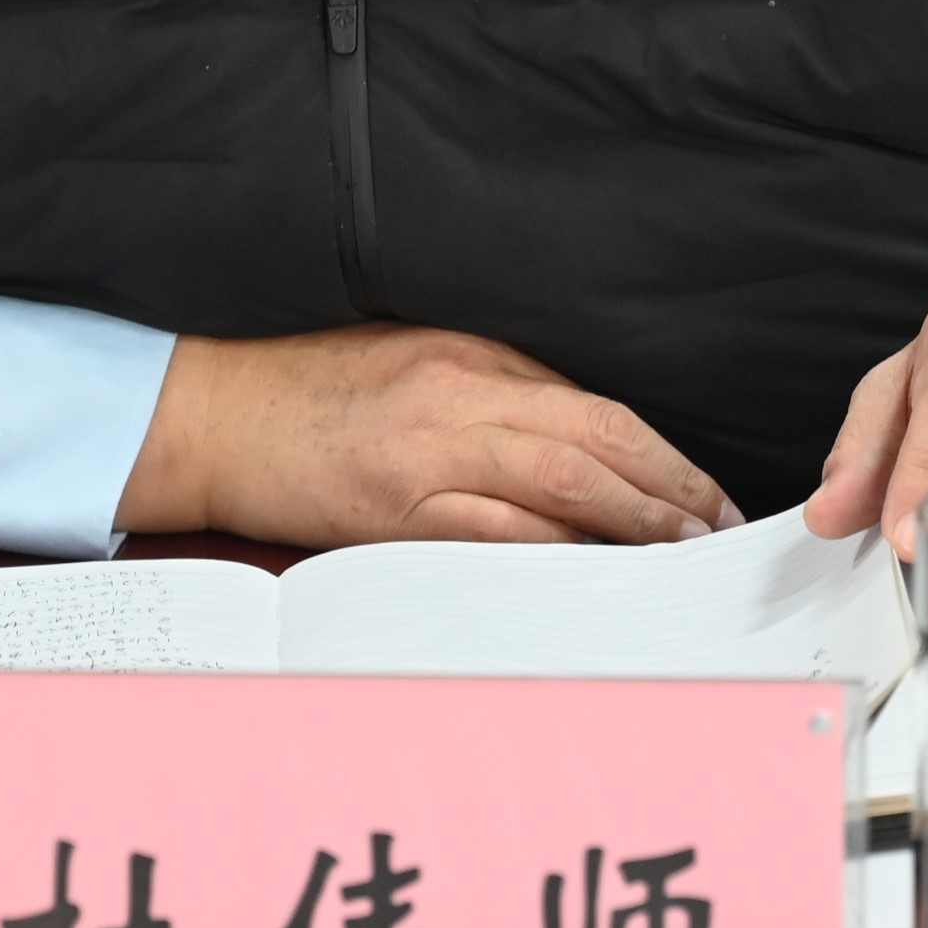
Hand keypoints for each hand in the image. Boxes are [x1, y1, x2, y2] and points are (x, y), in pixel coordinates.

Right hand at [113, 324, 738, 549]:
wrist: (213, 416)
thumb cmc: (310, 385)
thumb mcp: (414, 353)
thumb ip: (495, 385)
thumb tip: (584, 432)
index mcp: (468, 358)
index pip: (596, 408)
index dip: (663, 455)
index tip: (705, 490)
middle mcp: (456, 402)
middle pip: (594, 446)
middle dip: (669, 494)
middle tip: (714, 530)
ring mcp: (424, 460)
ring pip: (558, 491)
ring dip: (630, 527)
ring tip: (676, 555)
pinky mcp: (391, 513)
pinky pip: (492, 539)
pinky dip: (552, 557)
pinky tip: (591, 574)